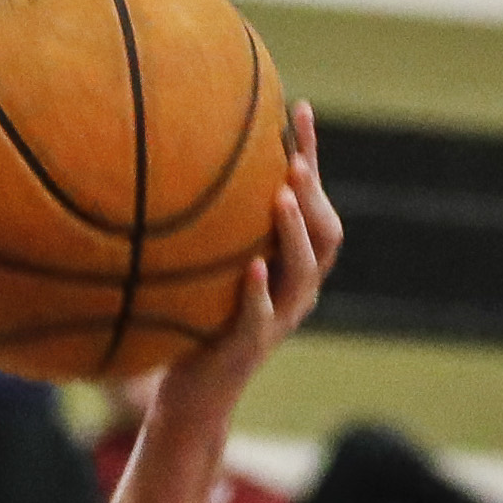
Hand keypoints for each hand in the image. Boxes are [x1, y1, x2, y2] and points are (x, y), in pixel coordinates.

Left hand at [151, 102, 342, 425]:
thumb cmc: (196, 324)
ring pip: (303, 271)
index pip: (313, 202)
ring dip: (294, 232)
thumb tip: (177, 163)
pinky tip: (252, 266)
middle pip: (325, 233)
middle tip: (296, 157)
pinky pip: (261, 317)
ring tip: (282, 197)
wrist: (193, 396)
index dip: (311, 156)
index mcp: (291, 265)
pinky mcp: (249, 347)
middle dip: (314, 192)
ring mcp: (278, 319)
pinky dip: (259, 291)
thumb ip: (213, 229)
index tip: (299, 107)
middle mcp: (296, 289)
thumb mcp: (207, 269)